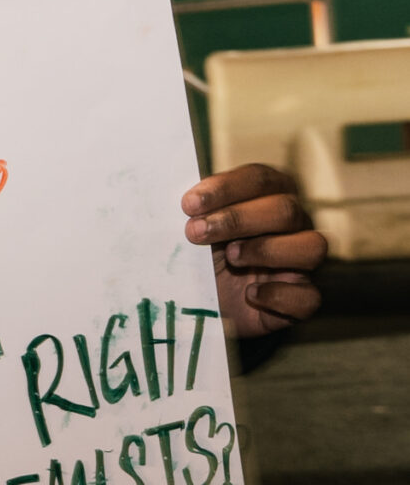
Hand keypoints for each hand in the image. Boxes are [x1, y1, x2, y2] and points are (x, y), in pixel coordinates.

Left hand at [182, 164, 325, 335]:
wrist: (202, 305)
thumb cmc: (199, 256)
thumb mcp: (192, 229)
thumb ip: (192, 209)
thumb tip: (172, 192)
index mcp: (268, 197)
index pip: (261, 178)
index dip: (226, 188)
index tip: (188, 204)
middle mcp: (293, 226)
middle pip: (286, 209)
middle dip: (237, 219)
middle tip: (195, 233)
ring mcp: (301, 264)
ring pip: (312, 246)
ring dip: (267, 249)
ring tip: (231, 258)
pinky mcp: (300, 300)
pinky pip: (309, 296)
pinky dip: (279, 294)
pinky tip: (250, 294)